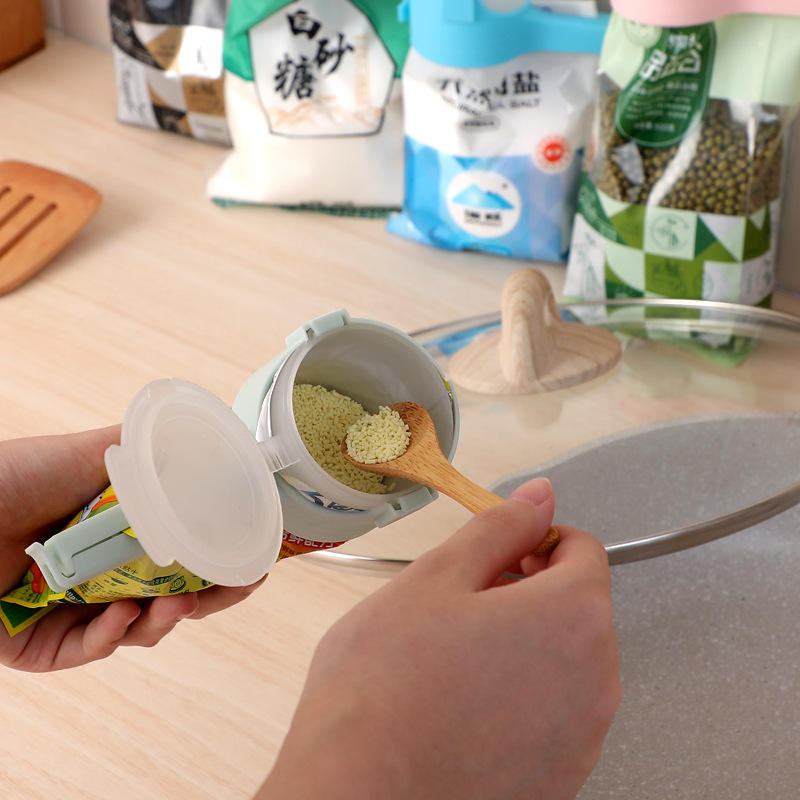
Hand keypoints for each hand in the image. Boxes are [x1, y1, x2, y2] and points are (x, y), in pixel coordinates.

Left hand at [0, 427, 262, 671]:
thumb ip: (141, 452)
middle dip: (210, 597)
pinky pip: (86, 648)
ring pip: (135, 629)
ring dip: (164, 619)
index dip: (219, 560)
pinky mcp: (38, 645)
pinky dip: (110, 636)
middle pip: (168, 597)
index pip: (179, 554)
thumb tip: (201, 441)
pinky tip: (121, 615)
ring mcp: (70, 610)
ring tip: (176, 604)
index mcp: (113, 535)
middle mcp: (97, 574)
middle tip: (240, 586)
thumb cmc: (8, 476)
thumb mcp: (85, 454)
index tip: (256, 560)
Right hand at [259, 478, 619, 799]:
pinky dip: (519, 698)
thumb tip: (536, 499)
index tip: (502, 551)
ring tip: (453, 657)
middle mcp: (595, 681)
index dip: (535, 540)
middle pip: (576, 606)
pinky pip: (552, 715)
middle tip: (463, 602)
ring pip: (563, 662)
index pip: (582, 549)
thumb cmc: (385, 691)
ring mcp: (581, 739)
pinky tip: (461, 703)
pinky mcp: (558, 780)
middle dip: (526, 592)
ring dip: (522, 645)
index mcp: (572, 617)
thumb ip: (499, 528)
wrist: (359, 793)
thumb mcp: (438, 576)